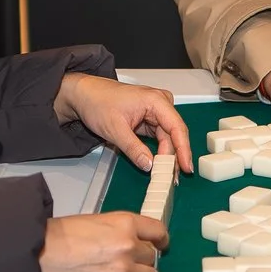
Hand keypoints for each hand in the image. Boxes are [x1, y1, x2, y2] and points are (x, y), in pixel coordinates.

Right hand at [41, 212, 166, 271]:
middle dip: (142, 258)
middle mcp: (130, 246)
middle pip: (152, 256)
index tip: (161, 245)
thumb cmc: (60, 238)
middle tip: (126, 261)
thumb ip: (120, 230)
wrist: (40, 258)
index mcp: (125, 224)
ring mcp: (124, 271)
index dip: (161, 240)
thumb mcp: (96, 222)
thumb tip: (135, 240)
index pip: (158, 232)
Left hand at [56, 73, 193, 173]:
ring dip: (167, 155)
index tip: (186, 166)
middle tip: (172, 176)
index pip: (177, 127)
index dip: (183, 149)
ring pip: (167, 137)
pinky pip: (159, 137)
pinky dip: (159, 151)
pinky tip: (159, 163)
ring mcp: (155, 112)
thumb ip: (134, 149)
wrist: (84, 95)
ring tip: (166, 173)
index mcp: (155, 100)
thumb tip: (149, 165)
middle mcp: (160, 104)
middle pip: (174, 134)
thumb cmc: (98, 101)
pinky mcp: (149, 119)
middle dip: (174, 156)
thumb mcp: (115, 129)